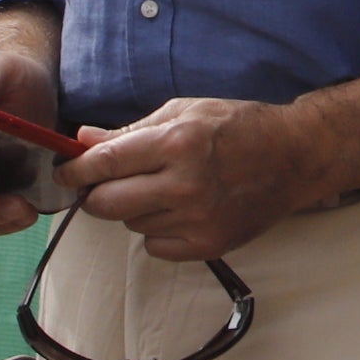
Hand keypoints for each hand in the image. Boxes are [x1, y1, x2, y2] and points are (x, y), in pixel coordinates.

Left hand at [63, 96, 327, 261]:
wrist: (295, 158)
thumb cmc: (239, 127)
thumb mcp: (185, 112)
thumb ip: (131, 130)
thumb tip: (84, 140)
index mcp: (177, 142)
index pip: (105, 163)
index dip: (75, 170)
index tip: (65, 172)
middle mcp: (185, 184)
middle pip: (106, 204)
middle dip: (95, 194)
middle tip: (103, 185)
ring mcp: (198, 219)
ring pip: (131, 224)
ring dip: (134, 208)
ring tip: (162, 189)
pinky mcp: (209, 245)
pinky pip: (156, 247)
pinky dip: (158, 231)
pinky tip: (180, 211)